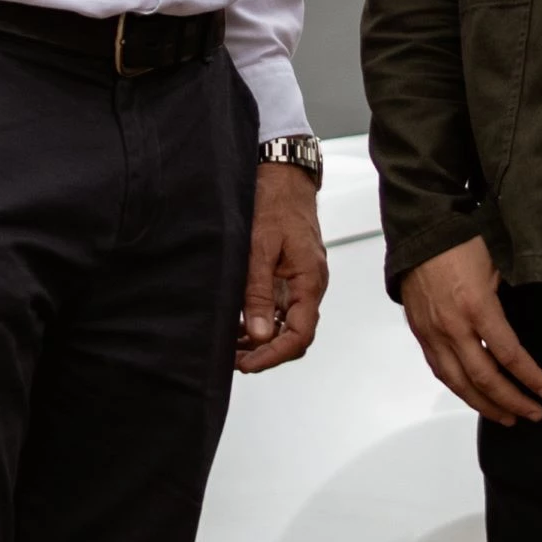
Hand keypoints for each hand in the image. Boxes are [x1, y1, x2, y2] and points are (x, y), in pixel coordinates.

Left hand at [239, 166, 326, 372]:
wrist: (283, 176)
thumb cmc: (274, 204)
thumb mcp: (260, 247)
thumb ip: (259, 292)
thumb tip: (260, 335)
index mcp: (310, 281)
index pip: (299, 335)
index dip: (273, 355)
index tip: (247, 364)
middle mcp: (310, 286)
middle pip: (294, 336)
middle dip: (265, 353)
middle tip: (232, 360)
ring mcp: (301, 282)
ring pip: (286, 325)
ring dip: (261, 341)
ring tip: (231, 348)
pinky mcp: (290, 276)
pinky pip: (281, 309)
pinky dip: (262, 323)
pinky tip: (239, 327)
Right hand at [394, 237, 541, 424]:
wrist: (421, 236)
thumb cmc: (460, 244)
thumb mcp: (497, 267)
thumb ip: (508, 302)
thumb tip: (525, 329)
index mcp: (477, 307)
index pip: (509, 355)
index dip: (530, 377)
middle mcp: (453, 327)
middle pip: (485, 378)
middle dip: (512, 401)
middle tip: (532, 413)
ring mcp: (434, 334)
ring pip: (459, 383)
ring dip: (485, 405)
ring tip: (506, 417)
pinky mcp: (422, 335)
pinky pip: (441, 371)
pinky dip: (460, 389)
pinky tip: (474, 397)